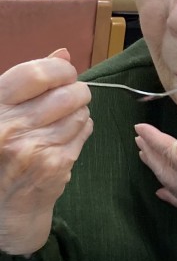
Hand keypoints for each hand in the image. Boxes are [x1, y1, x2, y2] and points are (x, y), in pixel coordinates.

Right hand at [0, 50, 92, 254]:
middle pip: (66, 93)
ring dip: (80, 112)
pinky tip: (69, 134)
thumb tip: (62, 53)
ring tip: (67, 118)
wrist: (4, 207)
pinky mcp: (55, 166)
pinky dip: (83, 129)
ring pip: (80, 114)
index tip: (66, 72)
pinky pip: (84, 133)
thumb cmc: (3, 153)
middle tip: (74, 95)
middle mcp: (10, 128)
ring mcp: (34, 149)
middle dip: (78, 91)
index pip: (35, 74)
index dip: (60, 69)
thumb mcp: (4, 113)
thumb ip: (28, 82)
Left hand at [134, 124, 176, 251]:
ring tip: (146, 157)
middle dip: (151, 154)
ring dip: (158, 171)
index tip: (141, 127)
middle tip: (139, 137)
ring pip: (174, 188)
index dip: (155, 140)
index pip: (172, 155)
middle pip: (169, 172)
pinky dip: (172, 196)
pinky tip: (165, 192)